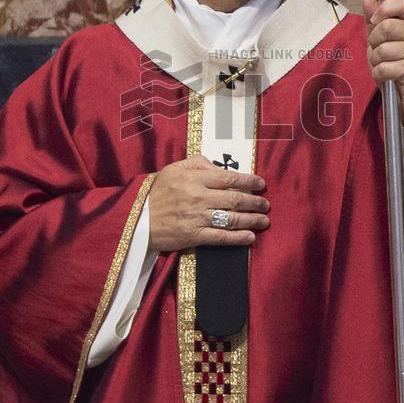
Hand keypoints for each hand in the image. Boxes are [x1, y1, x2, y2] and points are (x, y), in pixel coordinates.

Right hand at [148, 154, 269, 252]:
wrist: (137, 219)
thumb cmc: (157, 192)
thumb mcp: (174, 169)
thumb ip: (198, 164)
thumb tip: (219, 167)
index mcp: (194, 179)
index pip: (229, 178)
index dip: (249, 181)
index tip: (261, 184)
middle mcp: (198, 197)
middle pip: (234, 199)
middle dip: (255, 201)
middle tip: (266, 204)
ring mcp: (197, 218)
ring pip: (231, 218)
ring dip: (252, 220)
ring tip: (264, 220)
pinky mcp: (194, 236)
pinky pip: (221, 237)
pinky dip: (238, 238)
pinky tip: (250, 237)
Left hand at [362, 0, 403, 126]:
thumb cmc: (392, 65)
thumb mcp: (379, 41)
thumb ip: (373, 21)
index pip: (403, 3)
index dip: (385, 8)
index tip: (376, 20)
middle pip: (386, 26)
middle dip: (374, 42)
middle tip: (379, 51)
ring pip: (382, 49)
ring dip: (376, 61)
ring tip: (384, 66)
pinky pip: (383, 67)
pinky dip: (378, 74)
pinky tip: (387, 77)